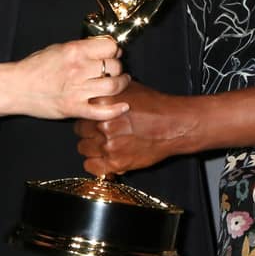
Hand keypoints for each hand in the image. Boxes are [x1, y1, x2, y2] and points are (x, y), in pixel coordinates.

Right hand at [0, 36, 129, 121]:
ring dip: (121, 84)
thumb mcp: (57, 49)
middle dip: (118, 67)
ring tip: (121, 83)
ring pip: (113, 86)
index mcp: (74, 51)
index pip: (110, 47)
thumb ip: (80, 48)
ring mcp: (77, 90)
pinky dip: (116, 110)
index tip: (114, 54)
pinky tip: (124, 106)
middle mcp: (78, 69)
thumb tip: (103, 48)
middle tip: (116, 70)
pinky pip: (102, 111)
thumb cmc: (34, 68)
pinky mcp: (74, 108)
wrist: (15, 87)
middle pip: (114, 66)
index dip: (115, 50)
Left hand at [73, 79, 193, 174]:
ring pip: (84, 149)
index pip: (81, 112)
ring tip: (105, 144)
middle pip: (80, 131)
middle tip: (101, 132)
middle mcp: (103, 125)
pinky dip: (95, 164)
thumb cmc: (155, 106)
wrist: (174, 124)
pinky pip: (91, 166)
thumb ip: (108, 93)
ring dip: (92, 147)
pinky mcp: (116, 162)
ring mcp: (108, 145)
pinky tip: (103, 158)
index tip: (93, 119)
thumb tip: (94, 94)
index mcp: (103, 104)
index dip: (88, 115)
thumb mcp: (128, 88)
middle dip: (89, 132)